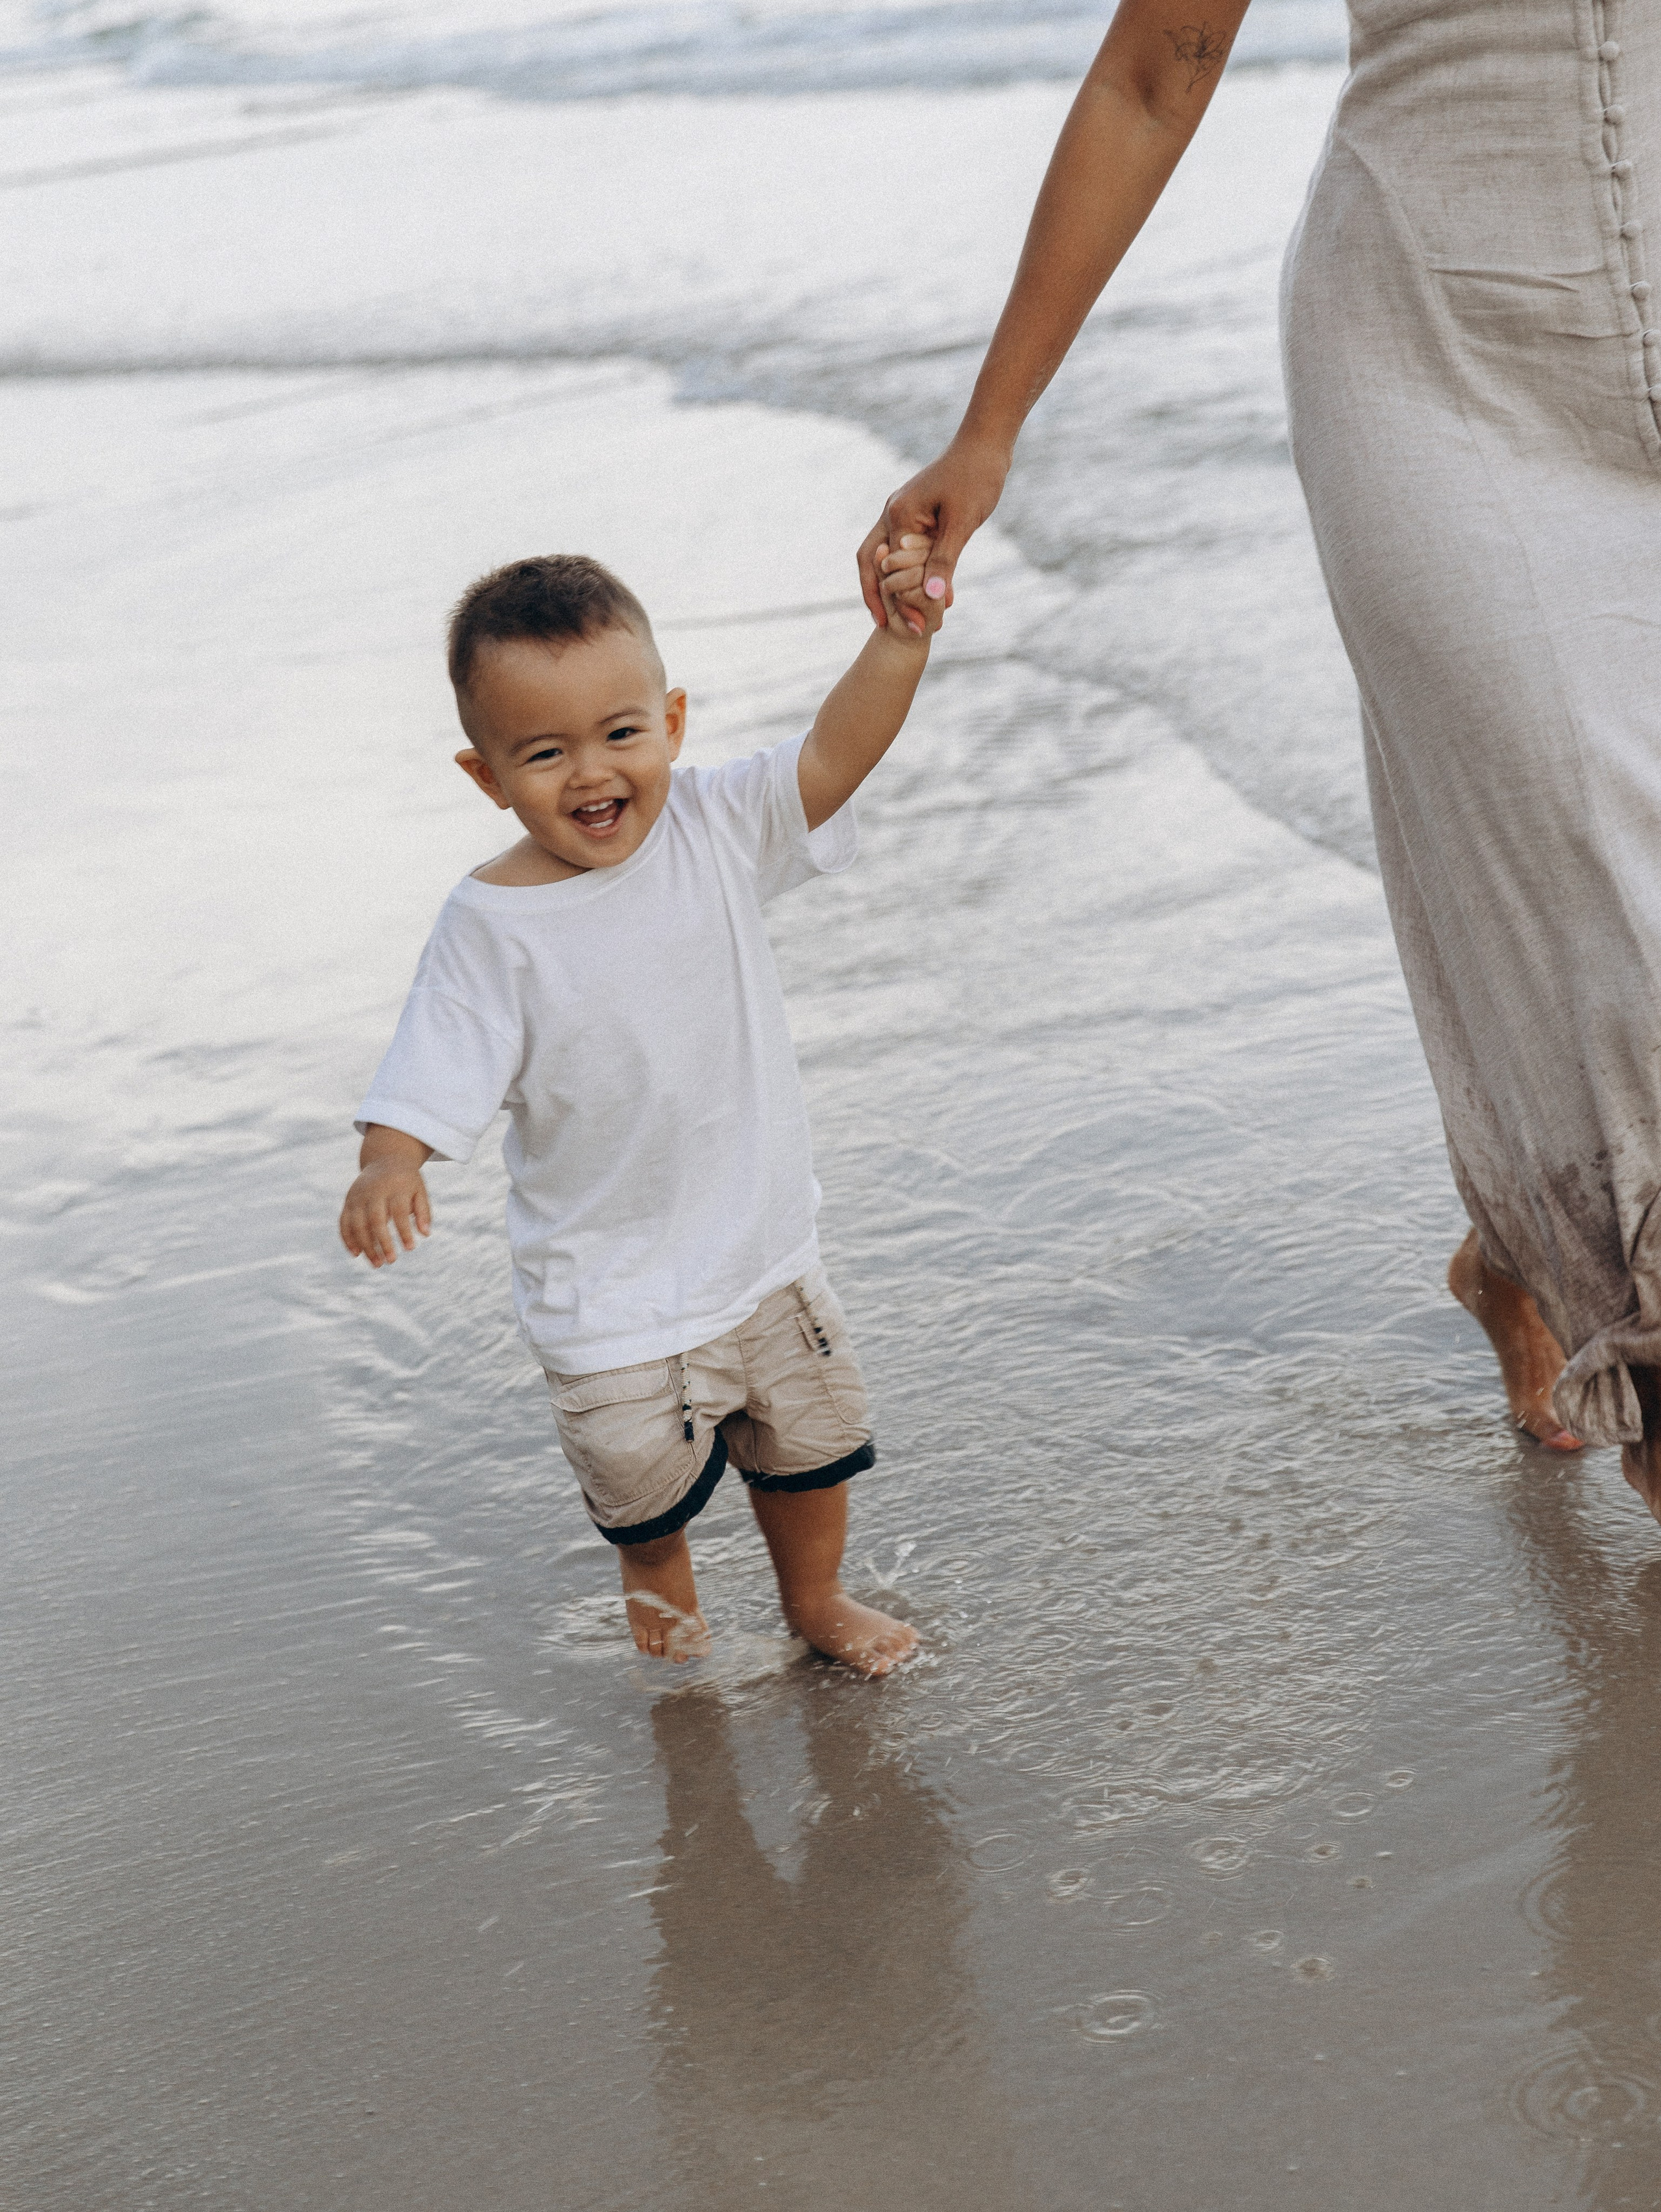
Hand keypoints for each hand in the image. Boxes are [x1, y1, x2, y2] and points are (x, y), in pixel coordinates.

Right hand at [340, 1128, 432, 1266]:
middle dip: (382, 1242)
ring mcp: (358, 1196)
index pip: (399, 1212)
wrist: (385, 1159)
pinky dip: (347, 1238)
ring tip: (376, 1264)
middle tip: (391, 1261)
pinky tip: (356, 1254)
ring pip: (357, 1224)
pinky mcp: (348, 1201)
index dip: (404, 1231)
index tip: (411, 1248)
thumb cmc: (407, 1181)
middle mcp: (373, 1191)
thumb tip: (425, 1234)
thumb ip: (423, 1211)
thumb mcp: (420, 1190)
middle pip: (375, 1220)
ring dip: (365, 1246)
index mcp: (395, 1187)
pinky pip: (344, 1222)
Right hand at [858, 434, 1010, 624]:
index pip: (888, 569)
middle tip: (887, 625)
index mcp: (898, 516)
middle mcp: (892, 513)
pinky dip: (912, 570)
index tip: (914, 628)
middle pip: (872, 562)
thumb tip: (933, 597)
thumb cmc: (976, 477)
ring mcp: (902, 511)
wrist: (985, 444)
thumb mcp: (962, 523)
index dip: (899, 601)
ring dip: (894, 584)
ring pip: (886, 556)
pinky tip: (930, 590)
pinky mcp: (917, 512)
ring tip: (906, 614)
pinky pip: (906, 547)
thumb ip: (945, 560)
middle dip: (878, 595)